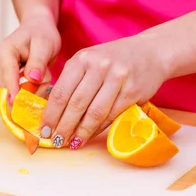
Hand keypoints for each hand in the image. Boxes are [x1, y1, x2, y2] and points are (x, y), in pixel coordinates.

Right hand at [0, 14, 60, 101]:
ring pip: (15, 91)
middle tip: (48, 77)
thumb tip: (32, 79)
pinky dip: (31, 88)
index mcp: (3, 52)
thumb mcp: (45, 44)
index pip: (8, 75)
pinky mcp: (5, 79)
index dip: (13, 91)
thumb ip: (38, 61)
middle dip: (31, 88)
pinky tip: (38, 77)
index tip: (17, 105)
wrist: (37, 29)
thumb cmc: (41, 34)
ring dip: (33, 88)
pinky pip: (18, 91)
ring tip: (44, 73)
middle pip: (11, 87)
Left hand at [39, 35, 167, 149]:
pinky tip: (90, 135)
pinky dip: (99, 128)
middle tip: (56, 141)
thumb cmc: (115, 59)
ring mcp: (117, 78)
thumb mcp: (90, 60)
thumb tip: (54, 111)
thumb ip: (73, 80)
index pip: (61, 91)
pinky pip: (112, 114)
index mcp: (82, 59)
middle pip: (76, 104)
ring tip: (72, 143)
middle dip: (63, 126)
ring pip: (94, 112)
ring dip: (81, 132)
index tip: (43, 130)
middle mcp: (99, 66)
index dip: (50, 114)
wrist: (152, 52)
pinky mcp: (132, 91)